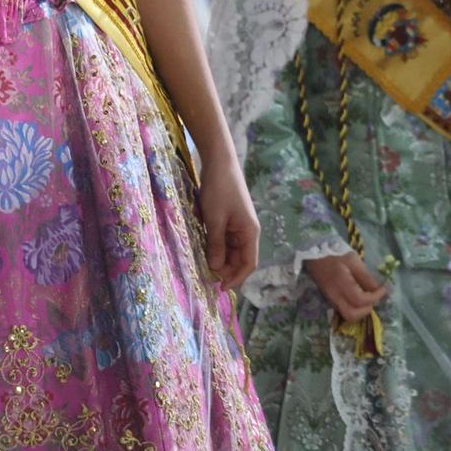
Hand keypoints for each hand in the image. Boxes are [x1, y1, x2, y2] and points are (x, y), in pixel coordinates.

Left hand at [197, 155, 259, 290]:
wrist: (219, 161)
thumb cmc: (219, 189)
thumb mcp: (215, 219)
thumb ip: (216, 245)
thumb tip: (216, 269)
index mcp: (250, 233)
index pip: (248, 264)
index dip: (235, 278)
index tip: (218, 288)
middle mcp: (247, 231)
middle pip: (238, 259)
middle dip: (224, 269)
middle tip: (204, 275)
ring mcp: (238, 225)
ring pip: (230, 250)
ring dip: (218, 258)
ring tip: (201, 263)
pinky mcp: (228, 219)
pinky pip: (223, 239)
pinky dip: (214, 246)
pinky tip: (202, 247)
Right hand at [305, 251, 388, 322]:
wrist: (313, 252)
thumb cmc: (335, 253)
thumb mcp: (353, 260)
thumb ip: (366, 277)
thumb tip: (380, 290)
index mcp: (340, 283)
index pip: (360, 300)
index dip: (375, 297)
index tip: (384, 288)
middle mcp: (334, 295)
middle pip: (351, 315)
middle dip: (366, 310)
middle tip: (374, 297)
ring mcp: (330, 299)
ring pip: (347, 315)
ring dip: (360, 310)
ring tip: (368, 297)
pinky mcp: (330, 298)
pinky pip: (343, 309)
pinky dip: (354, 307)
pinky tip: (359, 296)